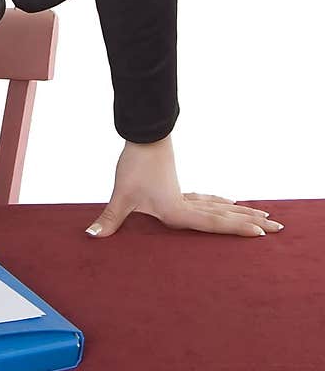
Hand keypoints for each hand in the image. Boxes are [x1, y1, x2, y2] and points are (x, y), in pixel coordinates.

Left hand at [84, 134, 284, 238]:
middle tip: (277, 226)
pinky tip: (224, 203)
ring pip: (217, 206)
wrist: (143, 135)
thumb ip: (110, 218)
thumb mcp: (121, 195)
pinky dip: (218, 203)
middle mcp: (186, 204)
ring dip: (238, 212)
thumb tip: (92, 235)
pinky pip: (204, 200)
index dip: (238, 229)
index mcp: (178, 212)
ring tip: (260, 214)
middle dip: (249, 222)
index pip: (214, 224)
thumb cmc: (135, 165)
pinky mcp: (177, 186)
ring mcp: (183, 194)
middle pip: (224, 216)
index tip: (262, 232)